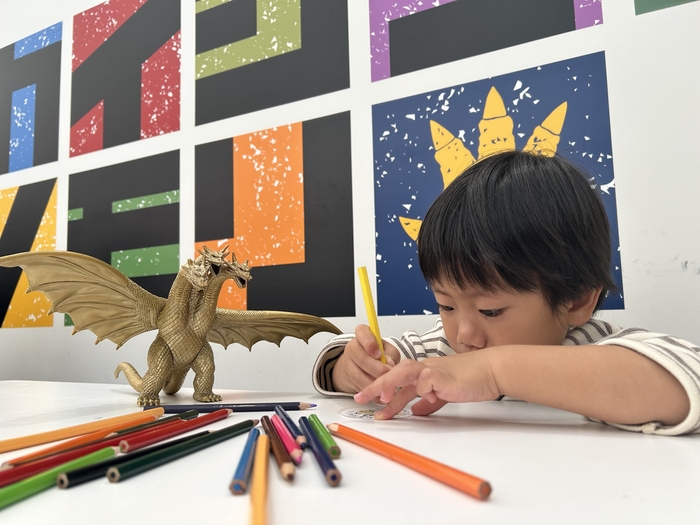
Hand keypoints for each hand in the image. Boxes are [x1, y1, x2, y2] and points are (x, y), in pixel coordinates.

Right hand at [331, 324, 398, 393]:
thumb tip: (389, 364)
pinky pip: (358, 386)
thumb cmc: (378, 355)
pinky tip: (379, 392)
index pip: (362, 332)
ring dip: (373, 382)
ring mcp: (347, 362)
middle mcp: (352, 346)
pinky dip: (370, 391)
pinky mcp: (347, 378)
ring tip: (385, 386)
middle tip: (387, 374)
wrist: (361, 366)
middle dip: (376, 369)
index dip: (370, 343)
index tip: (379, 354)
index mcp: (363, 334)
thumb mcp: (388, 351)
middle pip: (361, 358)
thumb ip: (390, 355)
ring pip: (358, 375)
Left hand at [354, 352, 500, 418]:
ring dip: (391, 384)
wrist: (491, 370)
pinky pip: (428, 380)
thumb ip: (429, 401)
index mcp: (423, 373)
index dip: (381, 391)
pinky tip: (422, 399)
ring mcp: (434, 370)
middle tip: (359, 399)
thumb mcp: (444, 393)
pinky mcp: (445, 376)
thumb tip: (416, 411)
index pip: (396, 382)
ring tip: (380, 399)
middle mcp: (425, 369)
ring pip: (405, 371)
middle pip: (394, 373)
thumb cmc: (471, 379)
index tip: (367, 402)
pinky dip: (422, 389)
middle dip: (375, 386)